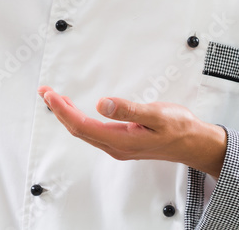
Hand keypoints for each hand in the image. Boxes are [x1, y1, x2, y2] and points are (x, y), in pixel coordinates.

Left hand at [38, 86, 227, 178]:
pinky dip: (79, 119)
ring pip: (84, 131)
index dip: (62, 111)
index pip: (82, 125)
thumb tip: (102, 103)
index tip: (50, 95)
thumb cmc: (179, 128)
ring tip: (55, 99)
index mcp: (120, 140)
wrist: (193, 143)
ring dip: (67, 115)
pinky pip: (92, 132)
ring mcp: (118, 146)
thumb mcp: (156, 114)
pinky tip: (76, 110)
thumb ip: (128, 109)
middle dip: (58, 111)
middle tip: (45, 92)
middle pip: (77, 130)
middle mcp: (115, 146)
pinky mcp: (122, 142)